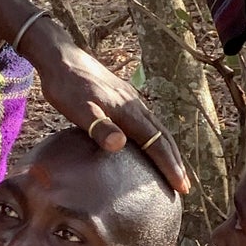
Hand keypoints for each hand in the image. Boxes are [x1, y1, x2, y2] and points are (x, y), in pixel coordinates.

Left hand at [25, 23, 187, 193]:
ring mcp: (130, 101)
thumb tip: (120, 144)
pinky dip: (155, 138)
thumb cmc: (66, 86)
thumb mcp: (78, 109)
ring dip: (167, 150)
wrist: (60, 57)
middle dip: (175, 162)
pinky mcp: (123, 98)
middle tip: (184, 187)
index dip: (170, 166)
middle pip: (163, 137)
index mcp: (128, 112)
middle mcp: (135, 106)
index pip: (156, 144)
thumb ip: (99, 127)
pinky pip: (147, 122)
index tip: (181, 187)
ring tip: (173, 169)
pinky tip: (148, 145)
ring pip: (157, 129)